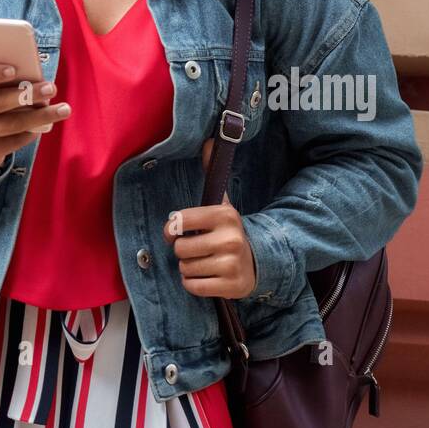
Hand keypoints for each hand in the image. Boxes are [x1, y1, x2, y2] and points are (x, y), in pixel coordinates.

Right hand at [0, 63, 70, 173]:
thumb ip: (1, 80)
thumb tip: (34, 76)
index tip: (14, 69)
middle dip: (27, 94)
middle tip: (51, 88)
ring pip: (11, 124)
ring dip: (40, 116)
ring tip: (63, 109)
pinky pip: (15, 141)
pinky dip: (33, 132)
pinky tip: (46, 124)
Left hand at [162, 137, 256, 299]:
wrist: (257, 262)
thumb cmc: (228, 232)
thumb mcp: (222, 203)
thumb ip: (212, 173)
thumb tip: (208, 140)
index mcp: (224, 215)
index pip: (180, 221)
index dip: (171, 229)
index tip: (175, 232)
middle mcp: (230, 238)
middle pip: (180, 249)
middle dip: (183, 251)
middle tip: (196, 249)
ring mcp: (232, 263)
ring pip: (185, 269)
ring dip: (188, 268)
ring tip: (203, 262)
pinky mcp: (232, 286)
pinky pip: (193, 287)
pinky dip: (193, 284)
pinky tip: (206, 277)